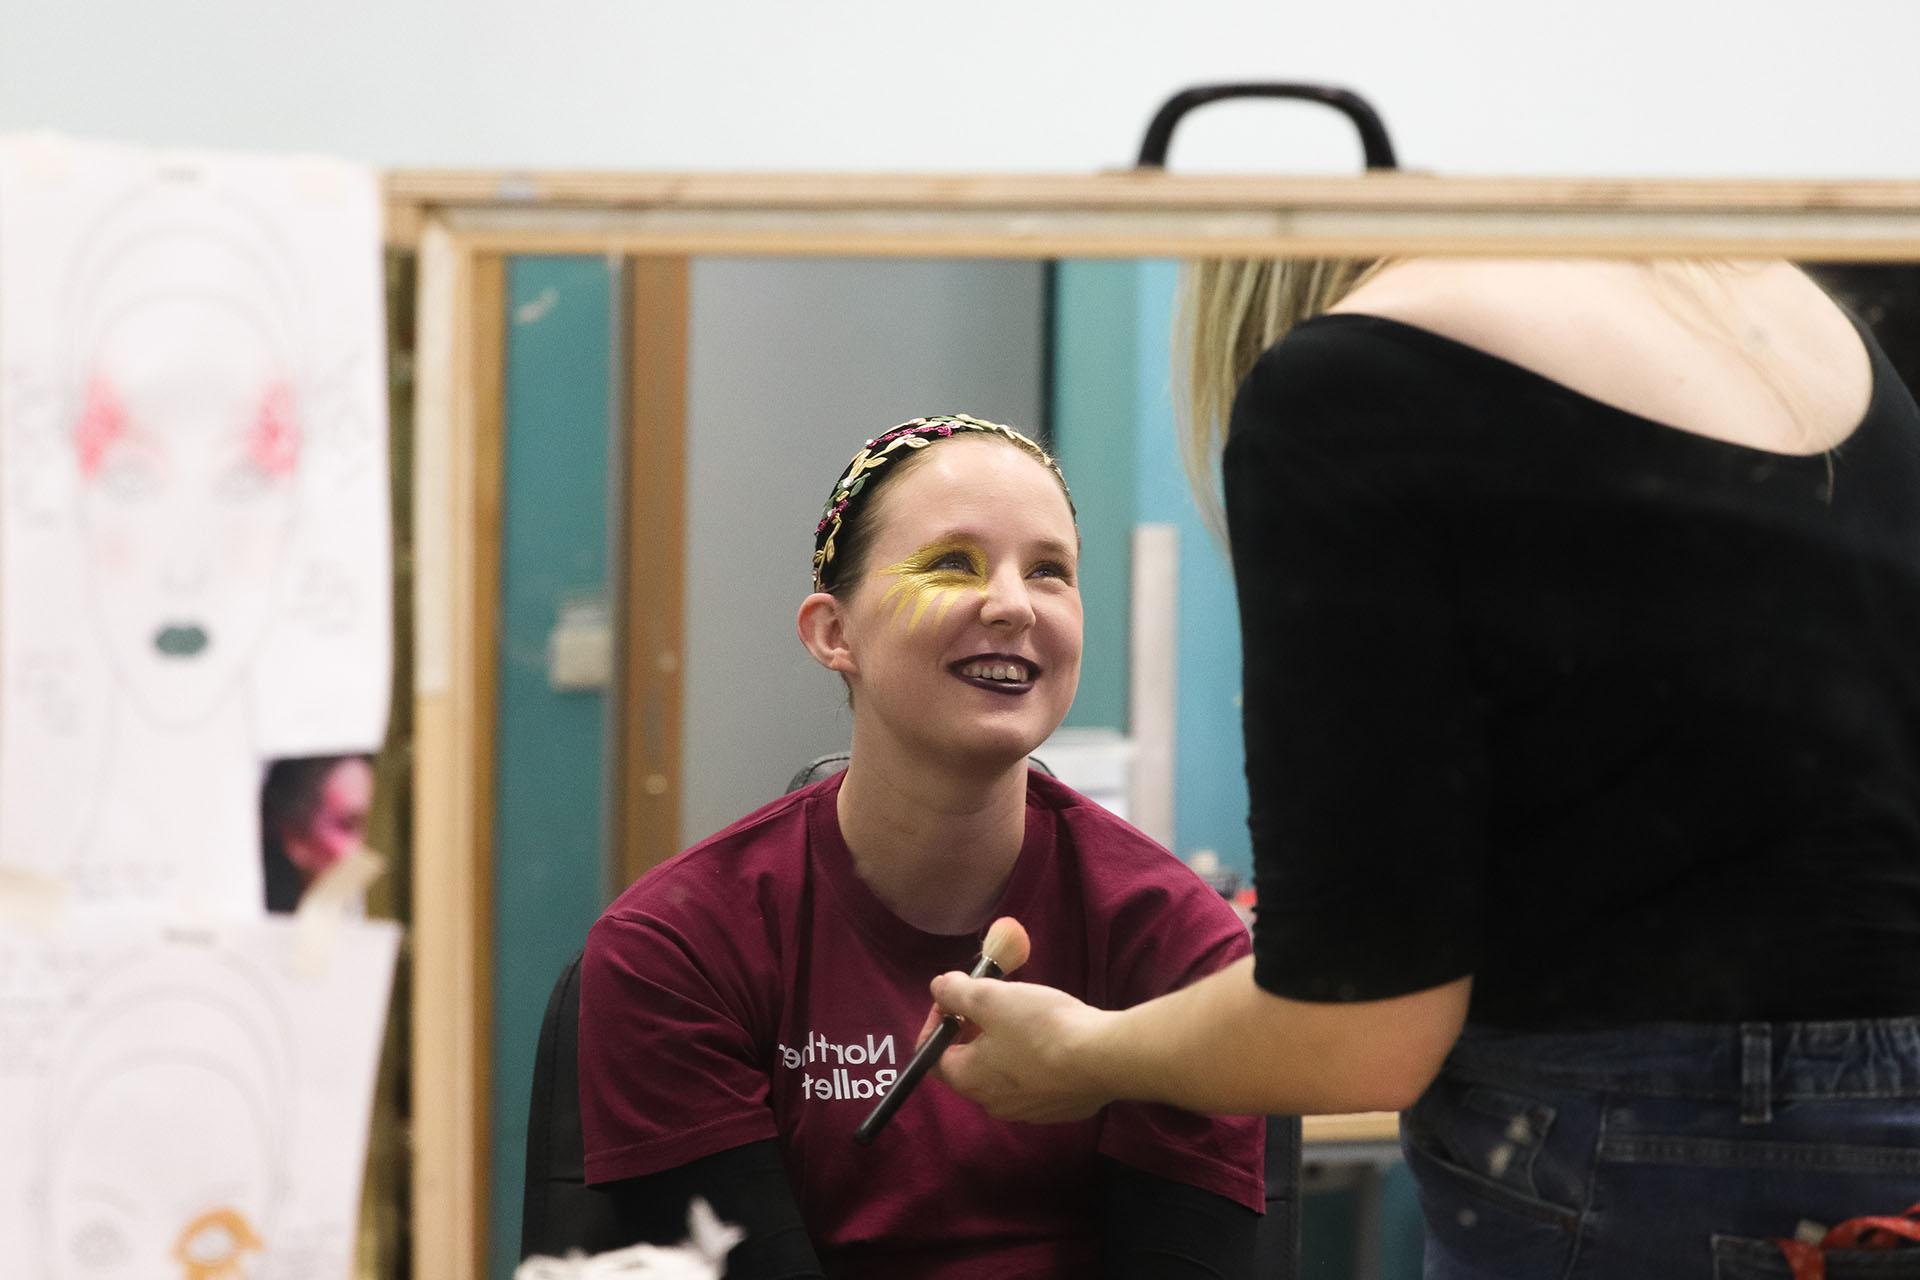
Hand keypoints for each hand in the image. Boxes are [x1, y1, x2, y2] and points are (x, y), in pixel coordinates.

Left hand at [926, 972, 1117, 1122]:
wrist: (1104, 1058)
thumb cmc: (1041, 1026)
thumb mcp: (991, 996)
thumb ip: (955, 991)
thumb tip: (939, 989)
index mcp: (967, 1079)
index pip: (932, 1054)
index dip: (938, 1020)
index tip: (957, 996)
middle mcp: (992, 1103)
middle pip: (969, 1063)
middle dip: (973, 1030)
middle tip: (993, 1001)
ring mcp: (1028, 1111)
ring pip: (1003, 1073)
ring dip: (1005, 1045)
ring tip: (1025, 1017)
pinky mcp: (1058, 1109)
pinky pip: (1035, 1082)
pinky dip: (1034, 1060)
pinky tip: (1054, 1040)